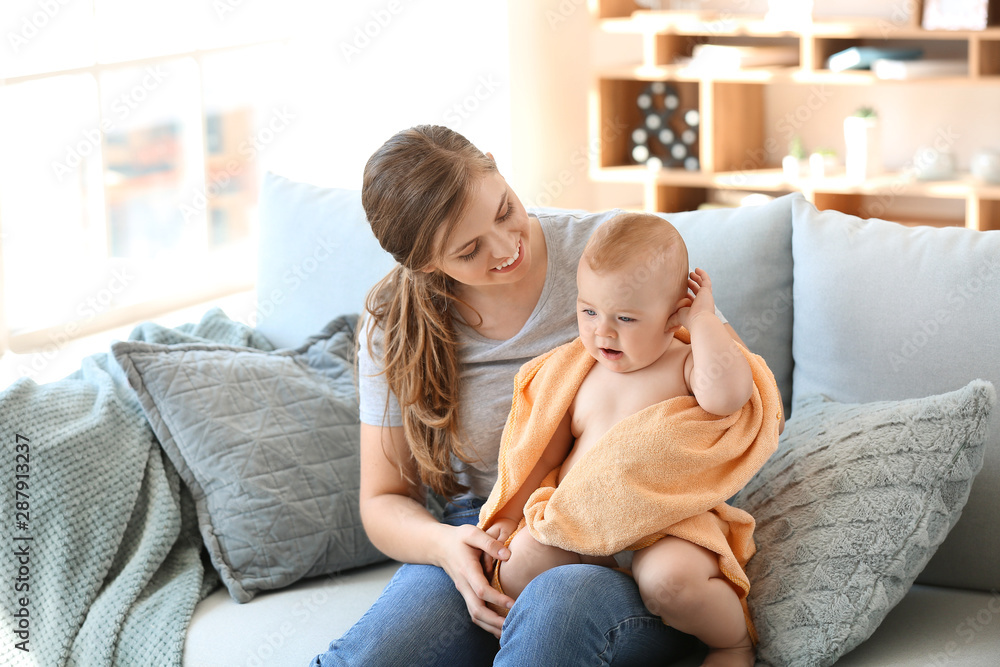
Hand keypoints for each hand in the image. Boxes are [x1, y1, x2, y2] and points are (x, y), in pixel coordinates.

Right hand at [434, 523, 513, 637]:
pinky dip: (486, 623)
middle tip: (513, 625)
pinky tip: (499, 627)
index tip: (512, 603)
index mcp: (467, 569)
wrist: (439, 546)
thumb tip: (508, 555)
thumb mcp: (472, 533)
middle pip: (477, 610)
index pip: (481, 590)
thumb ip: (489, 543)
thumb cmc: (459, 538)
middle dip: (494, 621)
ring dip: (491, 626)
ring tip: (509, 631)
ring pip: (475, 615)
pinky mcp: (466, 594)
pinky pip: (475, 613)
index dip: (496, 599)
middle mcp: (464, 585)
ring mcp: (463, 592)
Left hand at [671, 268, 716, 330]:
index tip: (680, 290)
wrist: (699, 321)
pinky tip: (697, 269)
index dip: (687, 294)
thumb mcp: (676, 318)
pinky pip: (706, 280)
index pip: (692, 299)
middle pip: (698, 291)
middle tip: (686, 279)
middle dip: (692, 284)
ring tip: (691, 273)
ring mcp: (705, 296)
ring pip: (702, 284)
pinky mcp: (707, 291)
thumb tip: (663, 329)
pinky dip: (702, 274)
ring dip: (697, 278)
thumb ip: (670, 321)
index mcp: (695, 309)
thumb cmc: (688, 321)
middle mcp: (701, 302)